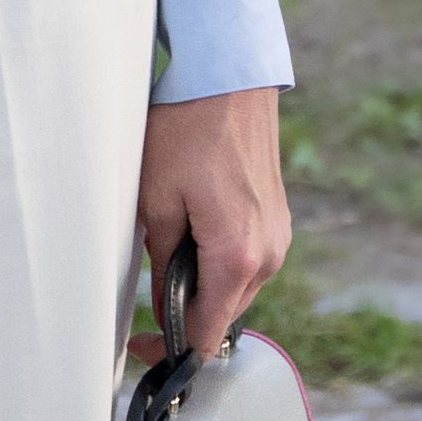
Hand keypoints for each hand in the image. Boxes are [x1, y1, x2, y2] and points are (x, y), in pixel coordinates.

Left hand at [136, 87, 289, 359]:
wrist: (228, 73)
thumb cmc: (186, 128)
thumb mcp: (156, 198)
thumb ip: (164, 262)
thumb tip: (167, 302)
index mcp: (238, 257)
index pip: (206, 334)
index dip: (171, 347)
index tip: (142, 345)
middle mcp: (269, 254)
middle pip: (223, 313)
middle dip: (186, 309)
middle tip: (148, 284)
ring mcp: (279, 234)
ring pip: (235, 286)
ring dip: (203, 280)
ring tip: (169, 239)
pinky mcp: (278, 216)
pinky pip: (247, 257)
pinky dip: (220, 256)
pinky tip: (194, 223)